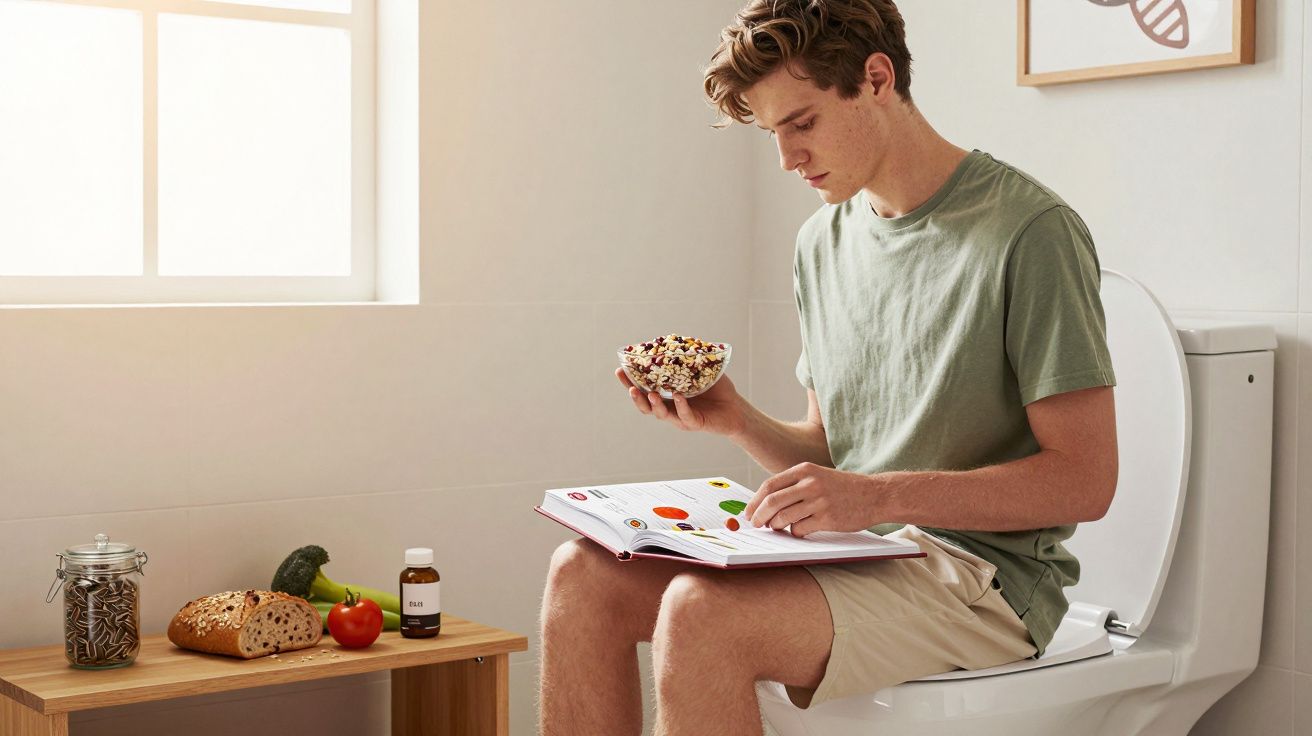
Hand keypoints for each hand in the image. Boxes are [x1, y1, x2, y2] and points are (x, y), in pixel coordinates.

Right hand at [615, 368, 744, 436]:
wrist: (736, 408)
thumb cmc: (717, 389)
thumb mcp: (701, 369)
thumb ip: (689, 358)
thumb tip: (678, 338)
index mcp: (667, 395)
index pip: (644, 389)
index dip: (630, 382)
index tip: (619, 369)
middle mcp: (670, 408)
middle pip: (646, 406)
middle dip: (635, 397)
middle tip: (629, 388)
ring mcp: (681, 418)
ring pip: (661, 414)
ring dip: (654, 404)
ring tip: (649, 394)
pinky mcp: (695, 423)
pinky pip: (685, 416)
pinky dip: (681, 406)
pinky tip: (678, 397)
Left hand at [744, 463, 878, 537]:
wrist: (875, 494)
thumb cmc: (843, 487)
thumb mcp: (818, 476)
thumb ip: (794, 485)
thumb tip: (765, 502)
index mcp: (805, 470)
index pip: (769, 485)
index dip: (755, 501)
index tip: (749, 512)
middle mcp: (811, 483)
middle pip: (772, 502)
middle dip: (759, 516)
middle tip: (756, 524)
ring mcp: (819, 501)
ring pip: (783, 517)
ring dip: (776, 526)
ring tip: (778, 528)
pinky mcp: (828, 519)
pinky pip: (800, 529)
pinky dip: (795, 532)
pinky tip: (801, 530)